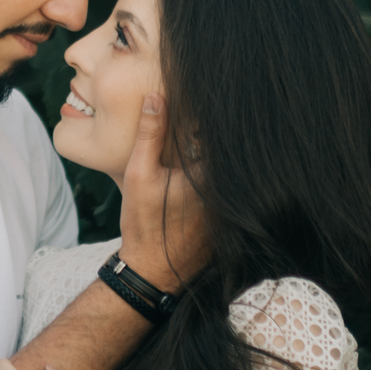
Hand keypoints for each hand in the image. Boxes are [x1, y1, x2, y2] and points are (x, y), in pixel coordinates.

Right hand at [118, 93, 208, 294]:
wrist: (152, 272)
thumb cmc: (144, 224)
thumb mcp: (139, 173)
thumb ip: (149, 134)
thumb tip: (155, 97)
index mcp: (211, 176)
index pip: (222, 136)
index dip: (214, 116)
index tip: (208, 99)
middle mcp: (228, 192)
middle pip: (228, 155)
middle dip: (214, 137)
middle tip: (207, 117)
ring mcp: (231, 210)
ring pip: (228, 175)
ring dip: (216, 159)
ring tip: (204, 142)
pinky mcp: (228, 222)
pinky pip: (226, 192)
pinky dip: (217, 181)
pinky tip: (197, 177)